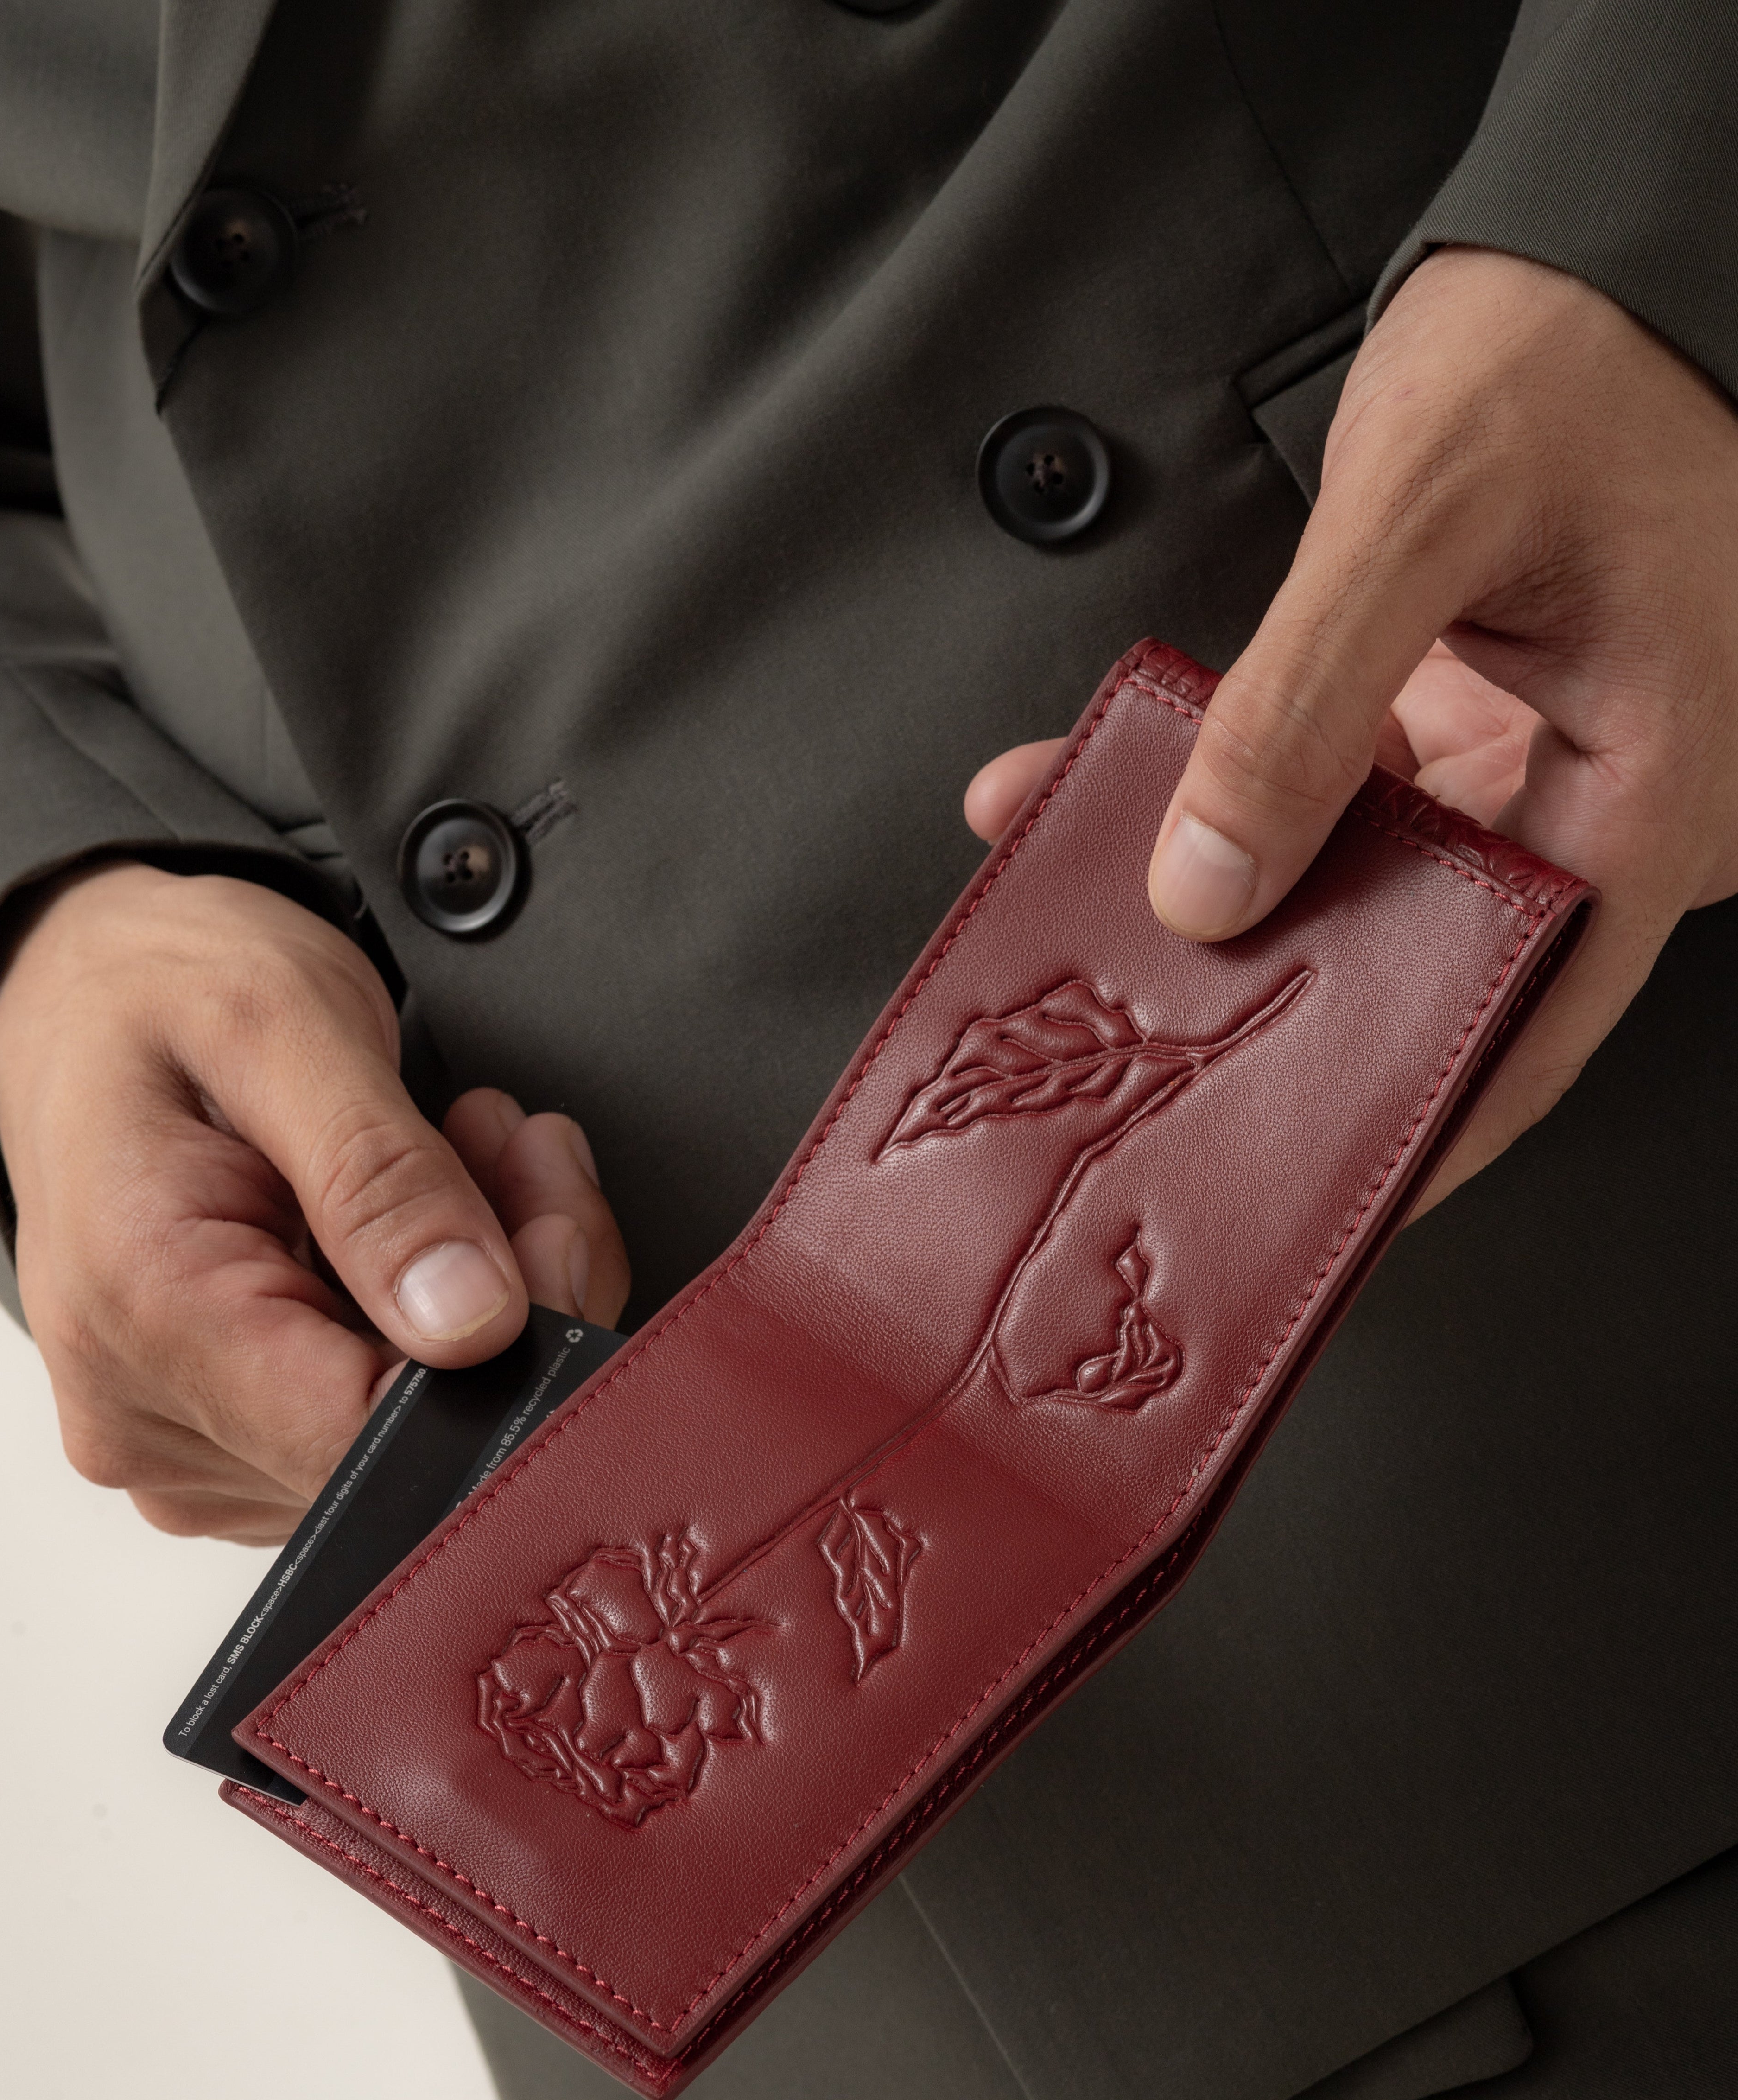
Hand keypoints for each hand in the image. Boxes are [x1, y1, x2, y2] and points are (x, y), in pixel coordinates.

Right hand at [0, 864, 628, 1543]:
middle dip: (514, 1298)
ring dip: (494, 1295)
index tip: (546, 1227)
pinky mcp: (232, 1426)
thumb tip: (472, 1319)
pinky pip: (385, 1406)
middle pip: (408, 1435)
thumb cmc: (158, 988)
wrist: (89, 987)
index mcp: (140, 1307)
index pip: (363, 1433)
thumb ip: (381, 1176)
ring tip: (476, 1156)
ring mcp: (186, 1432)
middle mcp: (146, 1407)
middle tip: (522, 1157)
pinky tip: (438, 1212)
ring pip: (419, 1425)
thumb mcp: (282, 1027)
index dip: (502, 1352)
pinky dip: (448, 1314)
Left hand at [968, 248, 1737, 1207]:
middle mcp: (1613, 796)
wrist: (1601, 253)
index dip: (1417, 1120)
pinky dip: (1252, 783)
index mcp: (1660, 794)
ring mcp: (1551, 757)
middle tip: (1162, 1054)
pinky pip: (1363, 783)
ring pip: (1382, 868)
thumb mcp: (1424, 516)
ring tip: (1098, 902)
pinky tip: (1133, 786)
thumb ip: (1306, 703)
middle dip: (1286, 989)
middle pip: (1437, 951)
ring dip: (1238, 870)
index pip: (1531, 1016)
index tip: (1306, 1187)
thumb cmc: (1572, 354)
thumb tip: (1208, 878)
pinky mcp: (1488, 710)